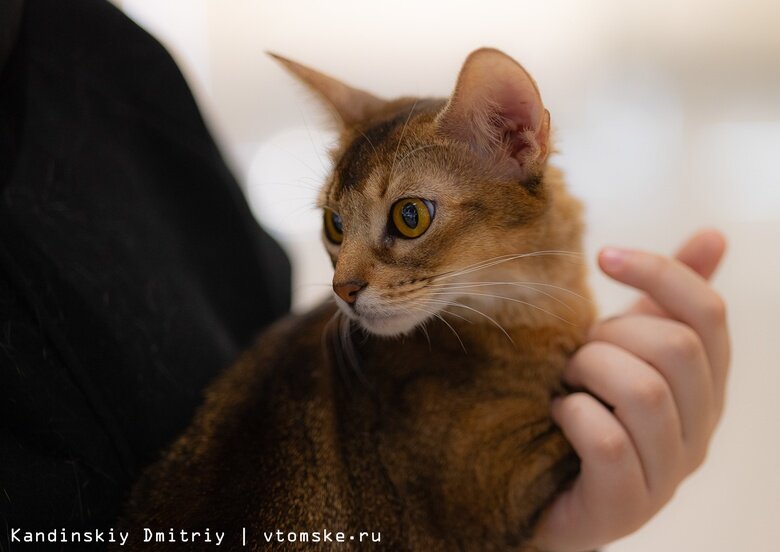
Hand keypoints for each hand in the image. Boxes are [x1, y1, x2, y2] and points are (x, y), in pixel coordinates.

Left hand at [532, 229, 729, 550]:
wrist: (546, 487)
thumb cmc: (590, 405)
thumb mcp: (626, 345)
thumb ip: (667, 299)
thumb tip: (714, 235)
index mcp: (705, 384)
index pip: (708, 313)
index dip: (660, 273)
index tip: (603, 256)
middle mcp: (700, 429)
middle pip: (676, 348)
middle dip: (611, 335)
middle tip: (575, 352)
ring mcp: (668, 473)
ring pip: (646, 392)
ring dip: (590, 371)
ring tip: (565, 381)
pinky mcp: (627, 506)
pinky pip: (611, 445)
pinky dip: (574, 416)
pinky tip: (557, 412)